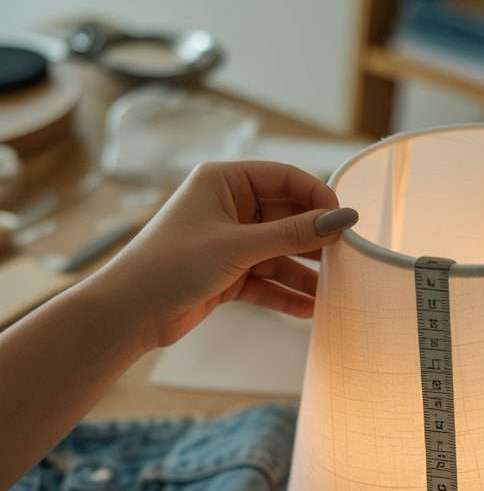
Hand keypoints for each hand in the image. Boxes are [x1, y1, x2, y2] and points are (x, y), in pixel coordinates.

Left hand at [100, 160, 358, 349]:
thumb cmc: (172, 265)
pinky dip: (285, 293)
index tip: (344, 222)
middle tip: (346, 260)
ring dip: (304, 272)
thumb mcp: (238, 246)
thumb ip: (293, 234)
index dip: (318, 197)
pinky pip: (266, 279)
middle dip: (314, 240)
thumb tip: (341, 219)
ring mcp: (228, 242)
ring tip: (334, 291)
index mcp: (224, 181)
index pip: (285, 178)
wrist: (129, 312)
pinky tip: (309, 309)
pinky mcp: (227, 274)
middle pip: (286, 217)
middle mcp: (228, 206)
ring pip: (279, 253)